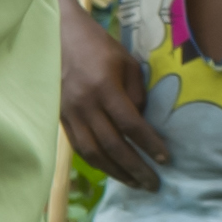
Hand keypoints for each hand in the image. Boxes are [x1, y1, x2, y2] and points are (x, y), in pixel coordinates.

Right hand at [60, 2, 166, 190]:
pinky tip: (112, 169)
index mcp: (104, 87)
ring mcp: (70, 114)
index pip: (131, 124)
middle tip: (154, 184)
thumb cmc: (97, 46)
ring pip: (93, 153)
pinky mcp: (61, 118)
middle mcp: (85, 104)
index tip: (166, 159)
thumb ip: (137, 93)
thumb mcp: (126, 62)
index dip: (149, 144)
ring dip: (116, 172)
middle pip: (112, 145)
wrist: (56, 38)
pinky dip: (97, 163)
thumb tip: (141, 122)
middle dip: (136, 167)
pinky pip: (80, 148)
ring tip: (135, 183)